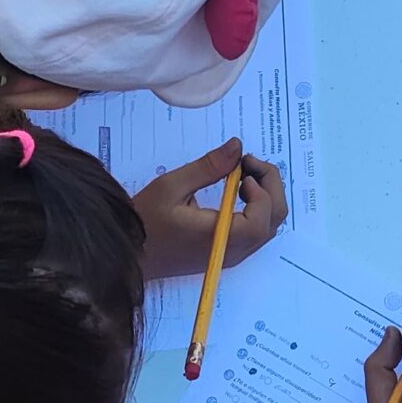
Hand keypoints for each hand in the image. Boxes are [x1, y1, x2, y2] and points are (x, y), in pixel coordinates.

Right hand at [131, 140, 285, 280]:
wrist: (129, 255)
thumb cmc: (144, 222)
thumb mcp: (171, 187)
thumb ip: (208, 167)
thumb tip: (237, 146)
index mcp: (219, 239)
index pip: (262, 219)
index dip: (263, 189)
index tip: (243, 166)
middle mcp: (231, 252)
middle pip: (272, 221)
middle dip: (271, 186)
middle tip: (249, 163)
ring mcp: (230, 255)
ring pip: (267, 227)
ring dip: (265, 196)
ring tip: (243, 173)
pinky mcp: (225, 253)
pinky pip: (255, 231)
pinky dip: (256, 207)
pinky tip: (237, 190)